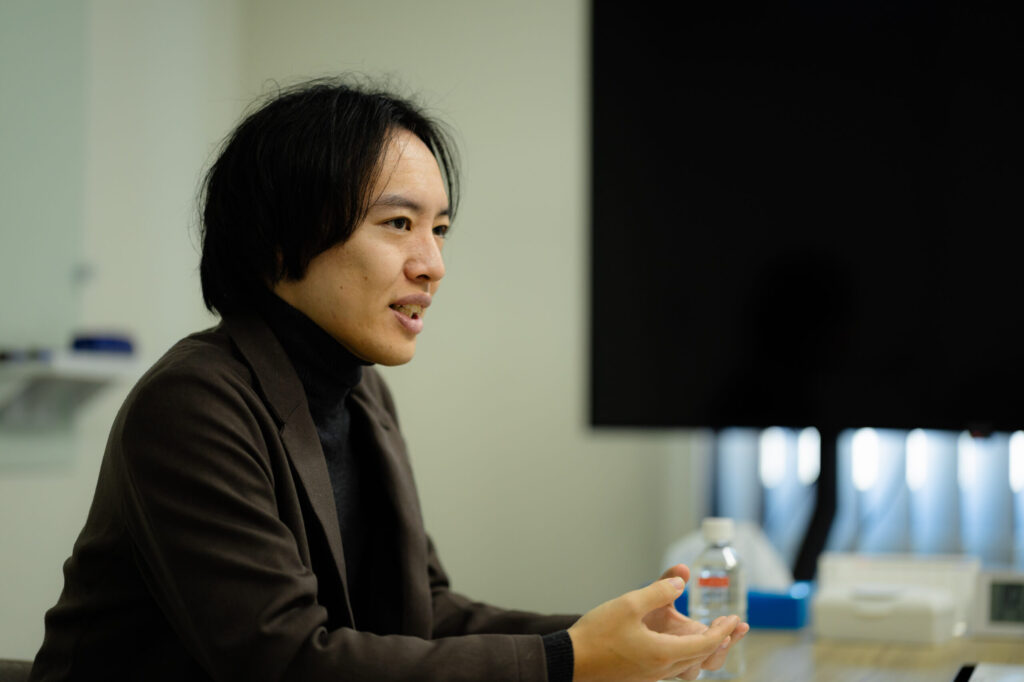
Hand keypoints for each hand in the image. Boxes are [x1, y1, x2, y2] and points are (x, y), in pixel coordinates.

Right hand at [568, 576, 739, 681]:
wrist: (569, 661)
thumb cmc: (596, 634)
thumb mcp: (628, 604)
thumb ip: (658, 590)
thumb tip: (682, 580)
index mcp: (662, 653)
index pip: (705, 645)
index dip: (723, 631)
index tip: (735, 619)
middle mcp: (661, 669)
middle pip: (702, 659)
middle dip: (722, 642)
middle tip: (734, 628)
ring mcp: (650, 676)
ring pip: (688, 666)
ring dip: (704, 652)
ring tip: (713, 638)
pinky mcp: (640, 676)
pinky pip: (672, 668)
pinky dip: (686, 656)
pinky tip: (680, 645)